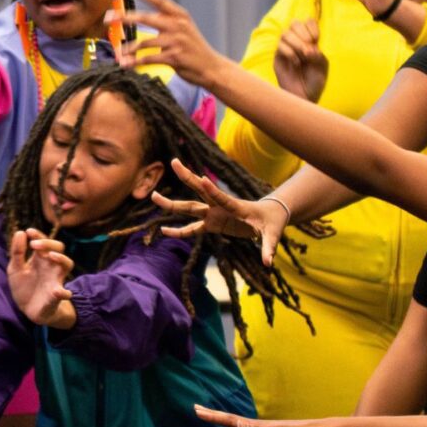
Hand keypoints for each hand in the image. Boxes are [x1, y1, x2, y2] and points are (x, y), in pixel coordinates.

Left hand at [7, 230, 74, 327]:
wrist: (28, 310)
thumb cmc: (24, 286)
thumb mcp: (15, 269)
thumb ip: (17, 252)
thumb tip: (20, 232)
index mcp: (40, 259)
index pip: (44, 242)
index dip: (38, 235)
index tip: (29, 231)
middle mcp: (50, 266)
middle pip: (58, 248)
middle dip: (48, 243)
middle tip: (34, 245)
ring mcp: (55, 279)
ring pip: (68, 264)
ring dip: (61, 259)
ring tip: (50, 256)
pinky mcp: (56, 296)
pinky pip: (64, 293)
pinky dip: (63, 292)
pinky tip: (58, 291)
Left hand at [108, 0, 231, 88]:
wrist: (211, 67)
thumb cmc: (194, 48)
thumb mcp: (186, 28)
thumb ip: (169, 18)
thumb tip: (149, 4)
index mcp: (180, 16)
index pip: (161, 1)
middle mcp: (177, 26)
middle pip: (145, 18)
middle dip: (124, 17)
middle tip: (108, 18)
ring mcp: (175, 41)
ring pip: (144, 42)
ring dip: (129, 48)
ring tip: (119, 53)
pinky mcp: (174, 57)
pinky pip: (149, 58)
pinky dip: (135, 62)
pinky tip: (127, 64)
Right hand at [155, 159, 286, 265]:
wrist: (269, 217)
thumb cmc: (272, 223)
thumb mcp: (272, 234)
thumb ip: (268, 248)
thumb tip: (268, 264)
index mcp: (236, 206)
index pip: (222, 197)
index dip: (212, 189)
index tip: (202, 178)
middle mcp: (220, 207)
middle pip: (200, 190)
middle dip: (187, 177)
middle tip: (173, 162)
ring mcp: (214, 214)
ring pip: (190, 207)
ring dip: (172, 203)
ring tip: (153, 196)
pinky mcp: (212, 224)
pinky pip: (192, 228)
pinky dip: (179, 231)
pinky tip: (165, 230)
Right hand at [193, 404, 333, 426]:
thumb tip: (236, 426)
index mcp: (257, 426)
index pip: (230, 419)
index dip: (213, 416)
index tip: (197, 409)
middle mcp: (257, 426)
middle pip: (230, 420)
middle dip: (213, 415)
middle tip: (196, 409)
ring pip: (236, 426)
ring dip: (222, 423)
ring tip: (209, 419)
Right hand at [273, 19, 327, 101]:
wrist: (305, 96)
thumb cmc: (315, 81)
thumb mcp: (322, 66)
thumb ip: (317, 55)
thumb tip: (308, 49)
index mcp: (310, 41)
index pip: (308, 22)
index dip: (311, 26)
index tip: (316, 39)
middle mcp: (297, 42)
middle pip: (294, 24)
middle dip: (302, 33)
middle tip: (309, 48)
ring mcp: (286, 49)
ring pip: (285, 34)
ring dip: (296, 43)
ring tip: (304, 56)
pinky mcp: (277, 58)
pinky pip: (279, 47)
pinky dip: (289, 53)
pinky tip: (296, 63)